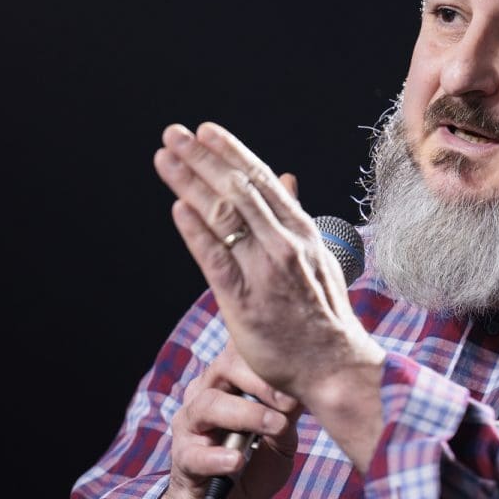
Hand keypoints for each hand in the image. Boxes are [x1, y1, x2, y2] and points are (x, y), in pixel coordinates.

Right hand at [149, 344, 299, 498]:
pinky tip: (237, 461)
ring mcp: (189, 426)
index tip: (303, 375)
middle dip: (260, 381)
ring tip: (274, 427)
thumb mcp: (281, 439)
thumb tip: (306, 392)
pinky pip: (196, 454)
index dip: (270, 360)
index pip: (243, 352)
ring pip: (209, 405)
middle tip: (288, 401)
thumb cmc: (254, 464)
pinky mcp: (182, 460)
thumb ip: (288, 416)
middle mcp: (203, 394)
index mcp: (227, 381)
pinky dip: (218, 457)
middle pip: (225, 368)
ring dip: (246, 414)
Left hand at [152, 122, 384, 401]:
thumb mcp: (317, 255)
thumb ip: (294, 216)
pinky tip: (178, 208)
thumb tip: (285, 177)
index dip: (231, 152)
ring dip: (191, 183)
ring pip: (224, 217)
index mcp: (301, 231)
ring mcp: (265, 272)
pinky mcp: (245, 303)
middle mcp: (284, 244)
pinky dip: (196, 232)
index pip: (261, 180)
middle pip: (237, 190)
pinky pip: (217, 261)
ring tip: (165, 159)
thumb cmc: (322, 314)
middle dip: (202, 158)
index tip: (205, 131)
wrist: (334, 366)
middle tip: (173, 134)